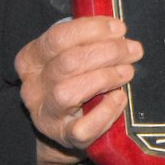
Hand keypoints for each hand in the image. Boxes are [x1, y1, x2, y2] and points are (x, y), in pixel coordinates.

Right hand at [16, 17, 142, 164]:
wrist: (62, 125)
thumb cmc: (71, 81)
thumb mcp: (69, 55)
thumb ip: (87, 41)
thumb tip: (118, 30)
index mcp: (32, 59)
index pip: (58, 37)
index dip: (92, 30)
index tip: (119, 28)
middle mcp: (33, 86)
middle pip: (68, 62)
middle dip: (108, 52)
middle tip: (133, 50)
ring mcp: (46, 114)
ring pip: (69, 92)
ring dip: (105, 77)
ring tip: (127, 72)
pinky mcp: (64, 137)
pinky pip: (82, 127)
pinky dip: (105, 112)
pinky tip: (119, 99)